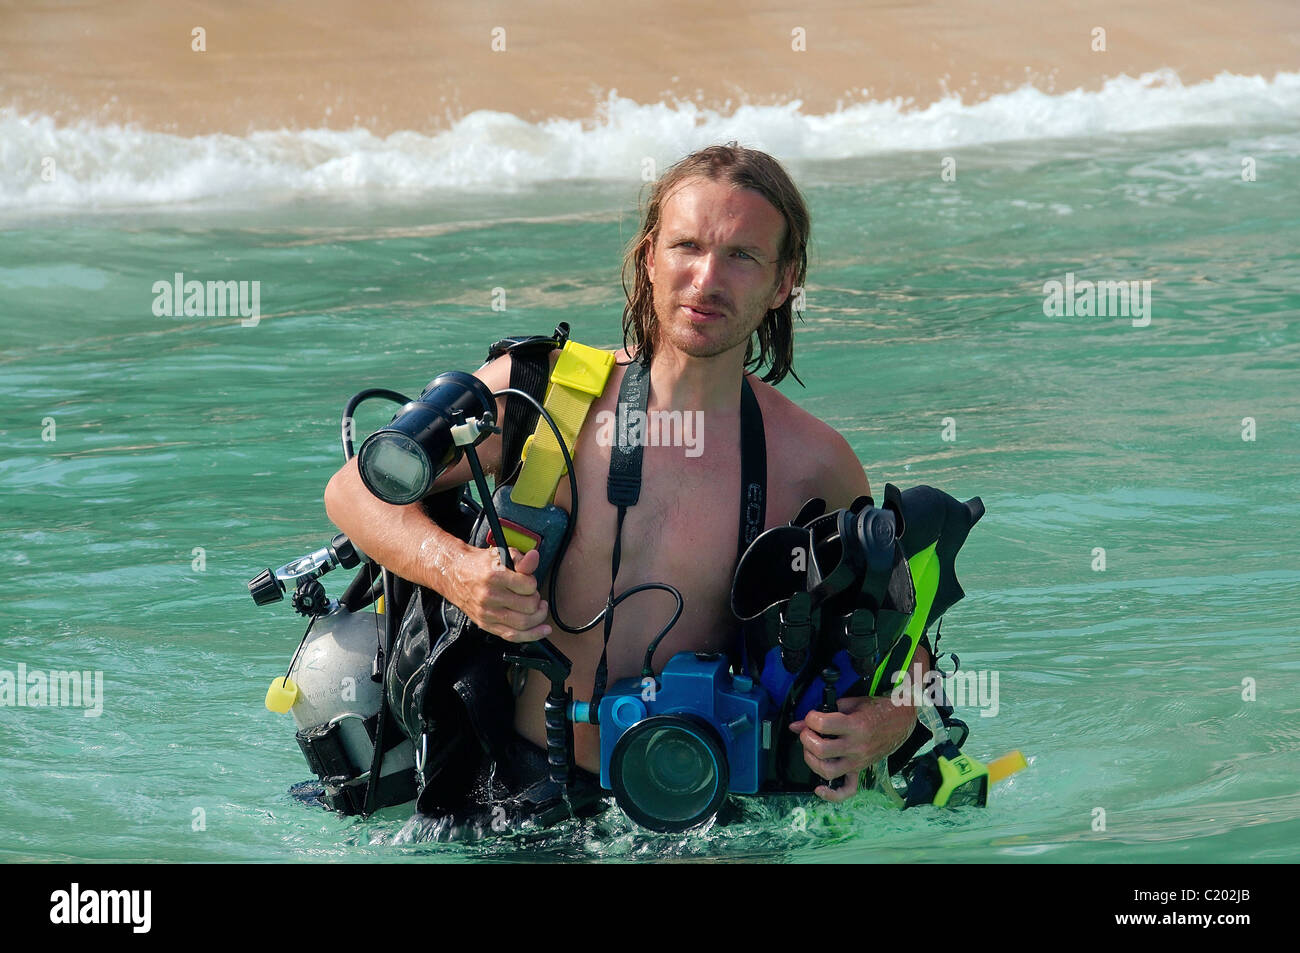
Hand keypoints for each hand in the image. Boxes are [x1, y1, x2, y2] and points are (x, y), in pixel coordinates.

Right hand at [445, 545, 551, 642]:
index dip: (533, 583)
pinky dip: (531, 635)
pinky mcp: (485, 624)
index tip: (530, 581)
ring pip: (523, 623)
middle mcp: (489, 596)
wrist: (453, 573)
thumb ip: (521, 559)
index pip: (528, 586)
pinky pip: (512, 636)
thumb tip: (534, 558)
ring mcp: (487, 613)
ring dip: (538, 616)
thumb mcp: (500, 554)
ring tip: (538, 609)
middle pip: (528, 606)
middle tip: (532, 594)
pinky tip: (542, 630)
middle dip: (536, 599)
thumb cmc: (478, 564)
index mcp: (494, 576)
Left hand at [788, 693, 917, 802]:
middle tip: (808, 731)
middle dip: (806, 738)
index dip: (810, 718)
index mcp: (855, 726)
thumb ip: (827, 711)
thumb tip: (798, 723)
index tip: (812, 716)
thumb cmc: (879, 710)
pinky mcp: (860, 769)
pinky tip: (819, 788)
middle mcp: (856, 747)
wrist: (903, 720)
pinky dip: (831, 794)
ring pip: (828, 771)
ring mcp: (858, 761)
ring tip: (810, 749)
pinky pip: (847, 790)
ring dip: (812, 760)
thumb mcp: (854, 703)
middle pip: (821, 750)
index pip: (823, 725)